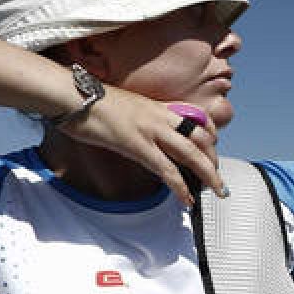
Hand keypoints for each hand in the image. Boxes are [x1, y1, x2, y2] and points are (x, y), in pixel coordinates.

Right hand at [55, 88, 226, 205]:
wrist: (72, 94)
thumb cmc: (89, 101)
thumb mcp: (122, 107)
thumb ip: (136, 119)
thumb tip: (136, 131)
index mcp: (157, 106)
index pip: (196, 117)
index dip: (210, 133)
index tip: (215, 147)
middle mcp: (160, 116)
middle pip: (201, 137)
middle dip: (214, 159)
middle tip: (220, 179)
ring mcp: (151, 130)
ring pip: (192, 153)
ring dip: (209, 174)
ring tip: (218, 190)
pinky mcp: (138, 145)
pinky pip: (166, 169)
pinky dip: (180, 186)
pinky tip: (186, 198)